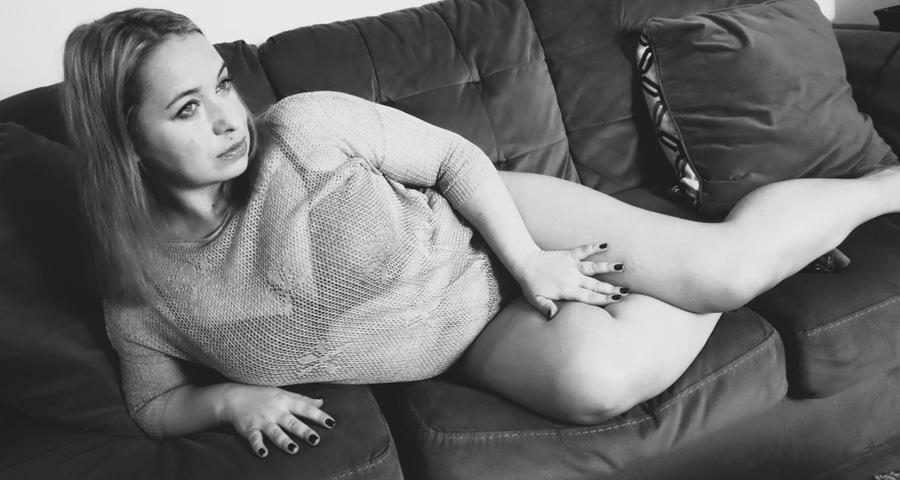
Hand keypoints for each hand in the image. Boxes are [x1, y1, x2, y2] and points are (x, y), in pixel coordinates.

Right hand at [221, 384, 335, 457]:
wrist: (235, 397)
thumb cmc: (262, 395)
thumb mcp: (283, 394)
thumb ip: (302, 399)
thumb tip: (322, 402)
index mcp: (285, 401)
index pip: (306, 408)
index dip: (319, 416)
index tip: (331, 423)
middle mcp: (276, 411)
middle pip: (292, 422)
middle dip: (304, 431)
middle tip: (316, 440)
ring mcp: (262, 420)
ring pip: (275, 432)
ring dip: (284, 441)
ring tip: (294, 449)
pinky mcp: (250, 429)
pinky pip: (254, 439)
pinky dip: (258, 446)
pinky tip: (264, 453)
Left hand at [509, 243, 626, 318]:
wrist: (524, 262)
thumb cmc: (530, 284)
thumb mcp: (536, 300)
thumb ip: (547, 309)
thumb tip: (555, 318)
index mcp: (567, 291)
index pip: (589, 297)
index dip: (604, 299)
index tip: (618, 300)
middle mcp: (572, 278)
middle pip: (596, 285)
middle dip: (611, 288)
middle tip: (626, 290)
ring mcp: (571, 266)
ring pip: (593, 267)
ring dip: (607, 268)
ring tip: (621, 267)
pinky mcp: (568, 255)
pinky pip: (583, 250)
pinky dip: (594, 247)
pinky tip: (605, 245)